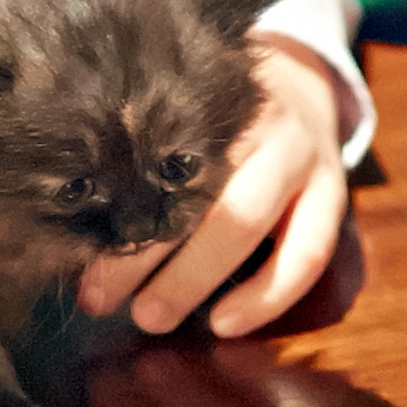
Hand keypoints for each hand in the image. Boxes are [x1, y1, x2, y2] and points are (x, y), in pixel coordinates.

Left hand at [76, 34, 353, 337]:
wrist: (304, 82)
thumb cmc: (220, 114)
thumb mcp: (185, 111)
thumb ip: (145, 155)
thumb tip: (72, 225)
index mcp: (211, 97)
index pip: (156, 151)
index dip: (113, 203)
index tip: (72, 243)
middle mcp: (258, 120)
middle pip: (190, 185)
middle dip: (146, 253)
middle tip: (101, 298)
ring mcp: (303, 153)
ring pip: (247, 221)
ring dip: (195, 278)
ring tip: (151, 317)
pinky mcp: (334, 191)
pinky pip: (308, 253)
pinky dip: (266, 296)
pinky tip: (226, 324)